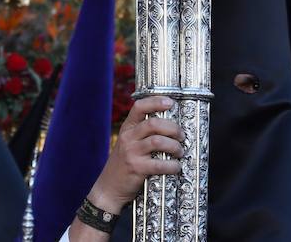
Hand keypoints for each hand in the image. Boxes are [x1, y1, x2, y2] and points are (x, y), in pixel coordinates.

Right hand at [86, 96, 183, 212]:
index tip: (170, 102)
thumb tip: (169, 126)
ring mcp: (131, 153)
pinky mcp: (137, 168)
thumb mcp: (128, 144)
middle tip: (181, 135)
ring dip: (174, 146)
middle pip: (153, 123)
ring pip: (158, 141)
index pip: (139, 107)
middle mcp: (128, 138)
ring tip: (180, 151)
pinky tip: (176, 167)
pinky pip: (160, 164)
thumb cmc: (123, 164)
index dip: (155, 102)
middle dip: (173, 128)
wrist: (108, 188)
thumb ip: (142, 133)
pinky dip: (172, 165)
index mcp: (127, 129)